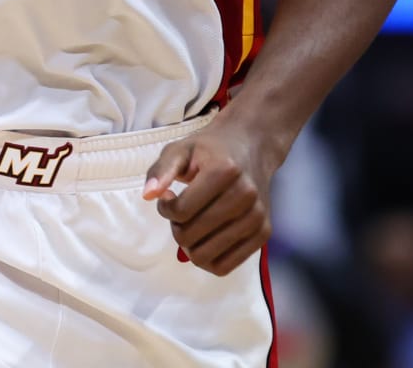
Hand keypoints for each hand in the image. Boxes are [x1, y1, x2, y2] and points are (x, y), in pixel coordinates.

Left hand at [141, 112, 277, 275]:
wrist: (252, 146)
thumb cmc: (211, 149)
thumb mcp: (181, 148)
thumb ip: (162, 170)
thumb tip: (148, 195)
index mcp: (225, 171)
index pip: (181, 211)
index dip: (165, 208)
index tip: (168, 196)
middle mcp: (246, 195)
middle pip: (190, 236)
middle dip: (176, 226)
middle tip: (181, 211)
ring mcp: (257, 217)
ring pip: (205, 256)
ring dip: (190, 244)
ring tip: (193, 223)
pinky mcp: (264, 234)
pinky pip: (225, 266)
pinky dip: (207, 258)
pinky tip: (205, 237)